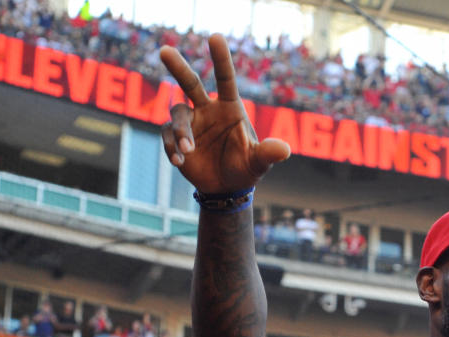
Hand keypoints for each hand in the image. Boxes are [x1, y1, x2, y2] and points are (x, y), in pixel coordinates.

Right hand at [160, 34, 290, 193]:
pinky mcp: (175, 139)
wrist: (226, 188)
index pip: (225, 78)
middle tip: (164, 50)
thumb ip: (268, 154)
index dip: (220, 59)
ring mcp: (190, 123)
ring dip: (182, 131)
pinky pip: (168, 136)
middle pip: (189, 82)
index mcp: (229, 107)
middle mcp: (207, 109)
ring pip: (177, 114)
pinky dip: (172, 148)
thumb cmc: (245, 168)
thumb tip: (285, 150)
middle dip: (177, 66)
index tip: (214, 37)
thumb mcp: (259, 162)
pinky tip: (180, 162)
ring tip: (188, 150)